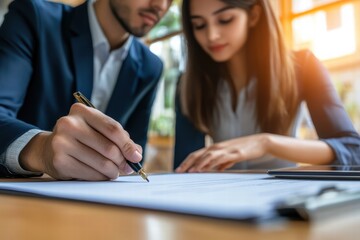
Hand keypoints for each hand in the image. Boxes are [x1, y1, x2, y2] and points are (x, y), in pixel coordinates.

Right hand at [19, 103, 141, 179]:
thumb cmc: (81, 138)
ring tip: (114, 172)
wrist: (48, 149)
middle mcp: (69, 124)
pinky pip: (91, 174)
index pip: (113, 129)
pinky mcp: (59, 161)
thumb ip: (119, 138)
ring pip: (101, 163)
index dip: (128, 145)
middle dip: (122, 161)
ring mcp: (62, 143)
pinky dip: (101, 177)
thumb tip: (137, 154)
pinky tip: (101, 175)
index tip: (136, 156)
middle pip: (109, 147)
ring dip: (113, 171)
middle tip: (127, 167)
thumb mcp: (98, 130)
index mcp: (82, 111)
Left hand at [175, 134, 270, 172]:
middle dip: (186, 163)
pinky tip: (205, 169)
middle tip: (177, 171)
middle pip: (197, 154)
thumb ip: (223, 162)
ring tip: (188, 172)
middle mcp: (217, 147)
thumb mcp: (232, 157)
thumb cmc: (246, 149)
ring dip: (197, 164)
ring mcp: (225, 149)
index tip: (179, 170)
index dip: (187, 161)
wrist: (261, 142)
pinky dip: (210, 164)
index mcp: (215, 148)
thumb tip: (217, 169)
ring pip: (206, 156)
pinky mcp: (234, 153)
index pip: (196, 154)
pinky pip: (219, 159)